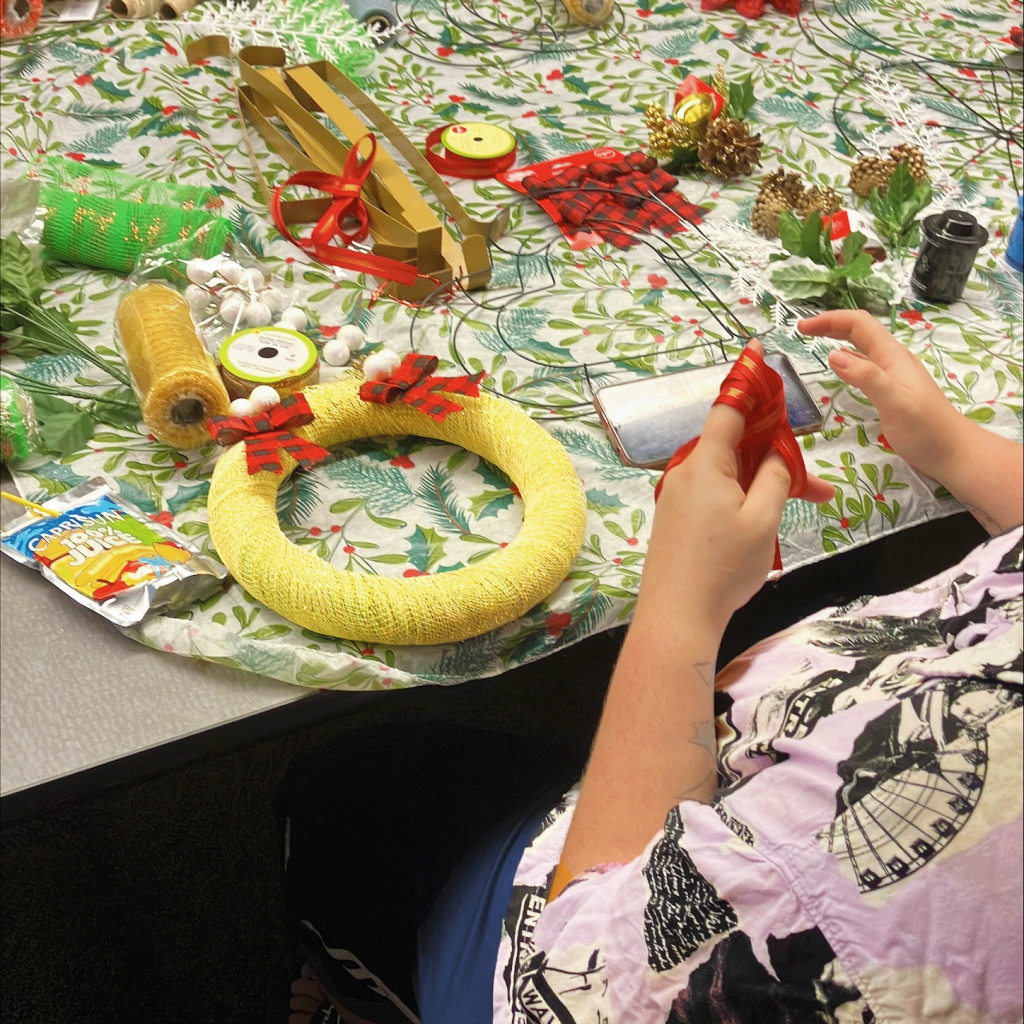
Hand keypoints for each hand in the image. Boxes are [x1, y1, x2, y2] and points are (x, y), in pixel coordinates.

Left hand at [642, 351, 832, 631]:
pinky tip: (769, 519)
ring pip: (731, 474)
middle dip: (778, 453)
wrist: (677, 616)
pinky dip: (745, 497)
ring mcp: (679, 496)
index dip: (747, 380)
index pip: (728, 408)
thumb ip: (777, 478)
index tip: (756, 351)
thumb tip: (778, 452)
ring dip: (767, 482)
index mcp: (706, 463)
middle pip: (736, 445)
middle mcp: (687, 472)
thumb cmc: (723, 567)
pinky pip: (716, 493)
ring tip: (810, 504)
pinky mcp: (678, 518)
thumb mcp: (763, 519)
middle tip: (817, 483)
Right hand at [801, 309, 1022, 534]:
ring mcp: (893, 376)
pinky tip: (839, 370)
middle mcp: (892, 361)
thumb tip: (833, 354)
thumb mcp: (894, 402)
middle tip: (802, 332)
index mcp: (892, 357)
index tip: (801, 328)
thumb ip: (867, 377)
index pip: (859, 324)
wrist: (954, 454)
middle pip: (860, 331)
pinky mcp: (891, 392)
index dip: (830, 320)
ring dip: (838, 339)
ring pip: (862, 348)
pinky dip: (847, 360)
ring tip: (815, 343)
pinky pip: (865, 366)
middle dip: (831, 325)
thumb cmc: (927, 430)